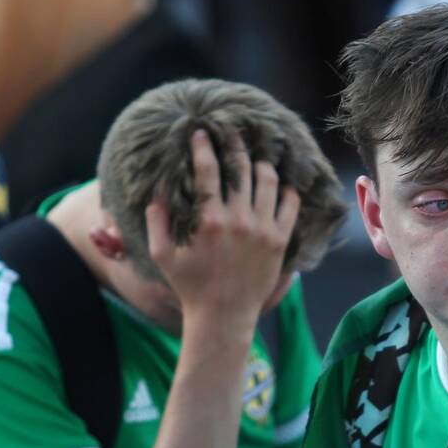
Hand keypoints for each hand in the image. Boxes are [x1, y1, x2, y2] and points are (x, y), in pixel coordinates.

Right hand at [145, 130, 299, 325]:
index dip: (204, 147)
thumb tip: (156, 192)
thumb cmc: (189, 286)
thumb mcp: (162, 254)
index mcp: (208, 220)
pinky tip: (281, 184)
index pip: (207, 170)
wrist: (223, 315)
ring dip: (261, 164)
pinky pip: (290, 206)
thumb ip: (156, 221)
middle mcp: (238, 220)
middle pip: (241, 169)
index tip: (202, 132)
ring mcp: (262, 230)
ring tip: (257, 158)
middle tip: (233, 133)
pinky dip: (287, 190)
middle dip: (236, 145)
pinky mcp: (280, 241)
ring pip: (268, 182)